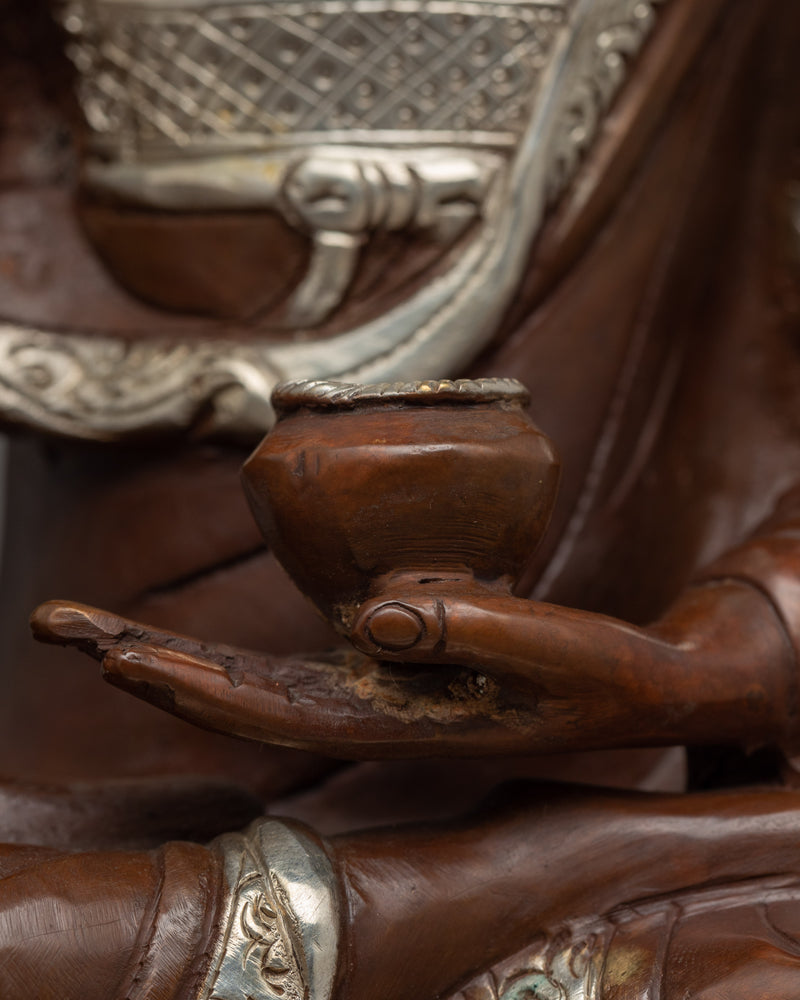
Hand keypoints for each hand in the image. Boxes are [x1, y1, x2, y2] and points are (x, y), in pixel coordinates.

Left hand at [31, 575, 792, 758]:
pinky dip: (238, 642)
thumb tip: (373, 611)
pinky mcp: (393, 660)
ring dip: (178, 657)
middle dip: (149, 667)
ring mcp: (378, 687)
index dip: (189, 686)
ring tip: (98, 631)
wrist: (635, 688)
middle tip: (60, 628)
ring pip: (257, 679)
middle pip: (239, 700)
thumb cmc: (602, 677)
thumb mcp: (557, 651)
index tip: (108, 655)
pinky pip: (299, 653)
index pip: (275, 712)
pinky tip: (200, 624)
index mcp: (405, 723)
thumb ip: (471, 629)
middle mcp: (375, 708)